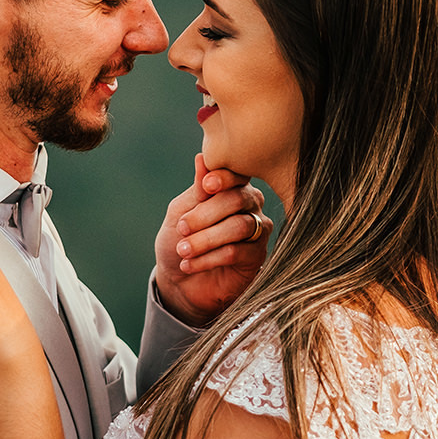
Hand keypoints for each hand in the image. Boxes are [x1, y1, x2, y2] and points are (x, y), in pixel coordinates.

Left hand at [154, 155, 271, 325]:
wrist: (180, 281)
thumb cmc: (179, 239)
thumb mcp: (180, 212)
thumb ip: (196, 190)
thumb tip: (201, 158)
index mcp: (232, 186)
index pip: (236, 174)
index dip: (223, 178)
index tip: (206, 185)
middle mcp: (250, 204)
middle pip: (238, 199)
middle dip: (205, 214)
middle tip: (181, 228)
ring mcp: (258, 229)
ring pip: (239, 226)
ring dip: (206, 239)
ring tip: (183, 250)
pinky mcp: (258, 256)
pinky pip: (237, 252)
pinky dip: (209, 258)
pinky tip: (189, 264)